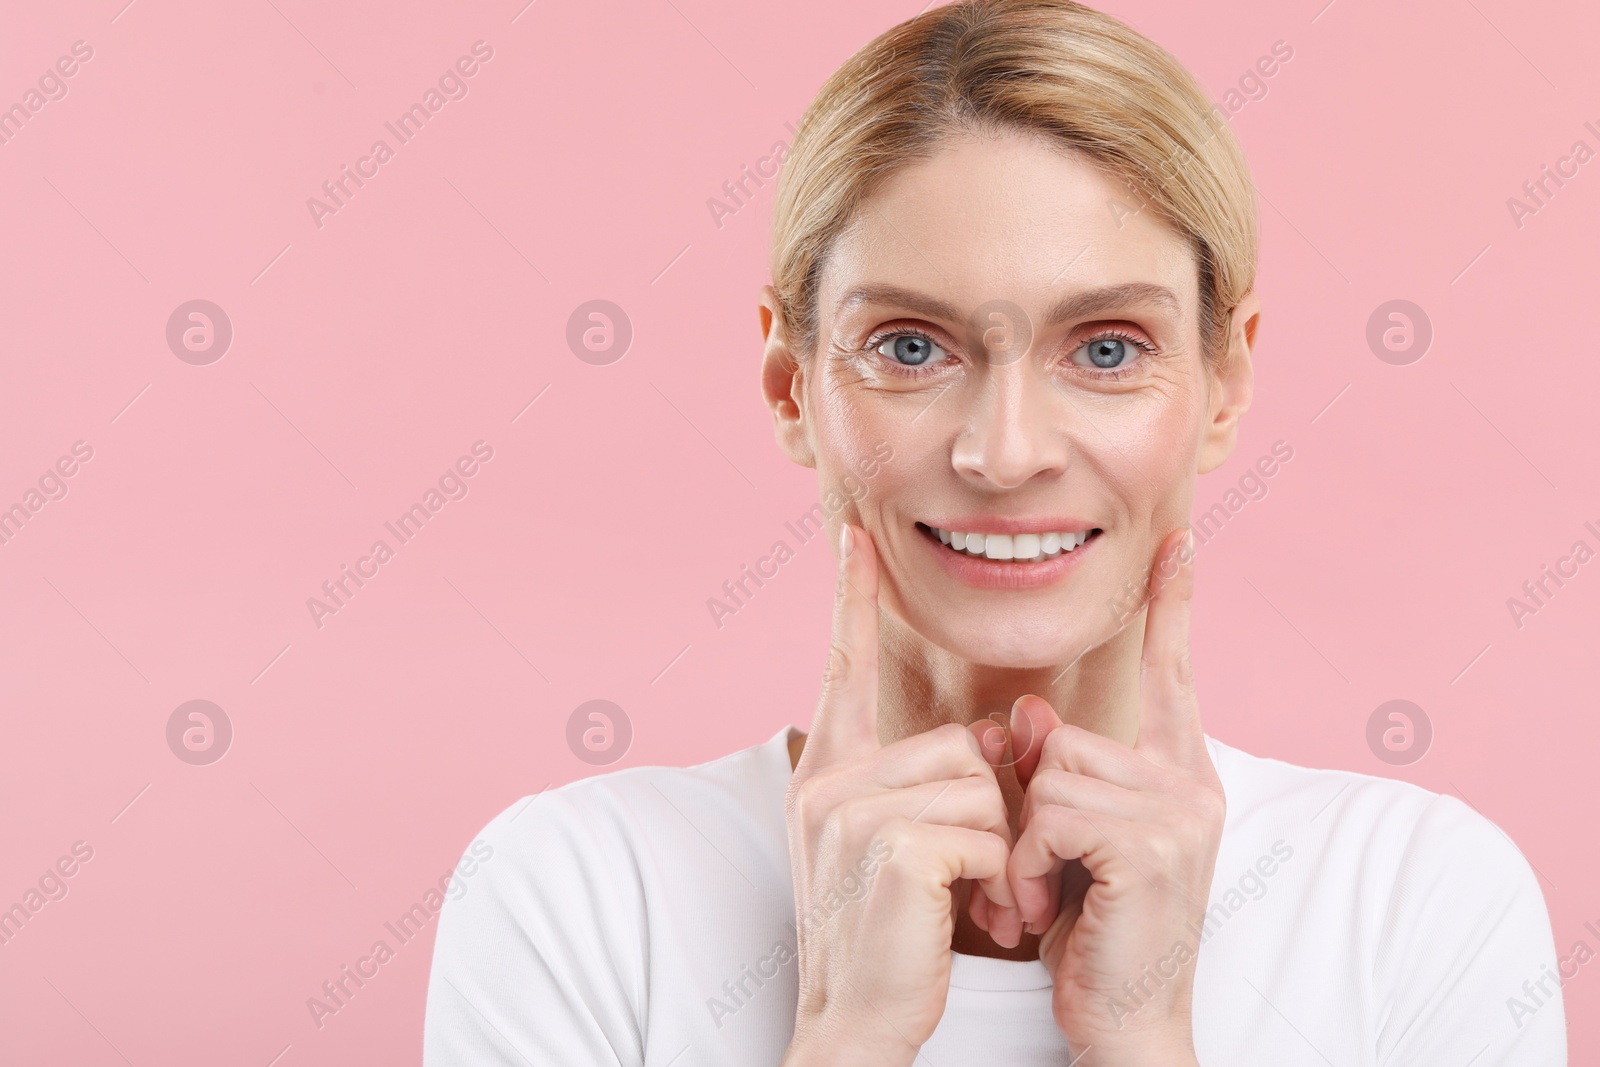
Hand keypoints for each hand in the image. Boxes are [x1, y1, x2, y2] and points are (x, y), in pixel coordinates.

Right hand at [781, 523, 1022, 1066]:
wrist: (854, 1026)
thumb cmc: (885, 938)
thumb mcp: (892, 847)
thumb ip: (922, 784)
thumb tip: (987, 739)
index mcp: (826, 772)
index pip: (841, 666)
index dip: (849, 599)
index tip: (852, 537)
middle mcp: (828, 780)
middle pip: (957, 746)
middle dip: (988, 814)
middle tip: (973, 878)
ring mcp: (851, 811)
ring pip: (978, 785)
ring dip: (995, 850)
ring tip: (969, 902)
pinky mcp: (888, 845)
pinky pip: (980, 828)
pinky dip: (990, 874)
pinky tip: (962, 912)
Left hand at [1007, 527, 1221, 1064]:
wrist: (1126, 1025)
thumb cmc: (1094, 935)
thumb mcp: (1072, 843)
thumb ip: (1058, 772)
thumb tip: (1028, 712)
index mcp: (1180, 778)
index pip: (1175, 675)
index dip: (1174, 607)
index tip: (1180, 541)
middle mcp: (1191, 785)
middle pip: (1065, 736)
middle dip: (1029, 805)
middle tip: (1039, 872)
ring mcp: (1180, 812)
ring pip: (1049, 772)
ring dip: (1025, 842)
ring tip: (1044, 897)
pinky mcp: (1153, 844)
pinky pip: (1050, 812)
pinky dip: (1029, 863)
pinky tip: (1044, 908)